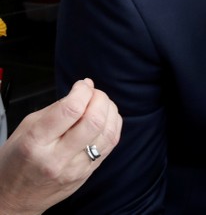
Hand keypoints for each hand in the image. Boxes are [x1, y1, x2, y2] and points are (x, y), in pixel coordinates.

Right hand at [0, 79, 121, 214]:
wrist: (13, 199)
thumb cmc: (15, 162)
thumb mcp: (25, 129)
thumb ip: (54, 110)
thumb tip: (81, 91)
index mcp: (35, 142)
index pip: (70, 110)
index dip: (82, 91)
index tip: (82, 85)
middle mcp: (57, 157)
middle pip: (94, 121)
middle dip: (100, 99)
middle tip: (94, 93)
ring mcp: (75, 168)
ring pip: (108, 133)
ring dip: (110, 111)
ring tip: (101, 104)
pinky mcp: (87, 174)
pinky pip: (110, 145)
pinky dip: (113, 125)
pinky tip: (107, 118)